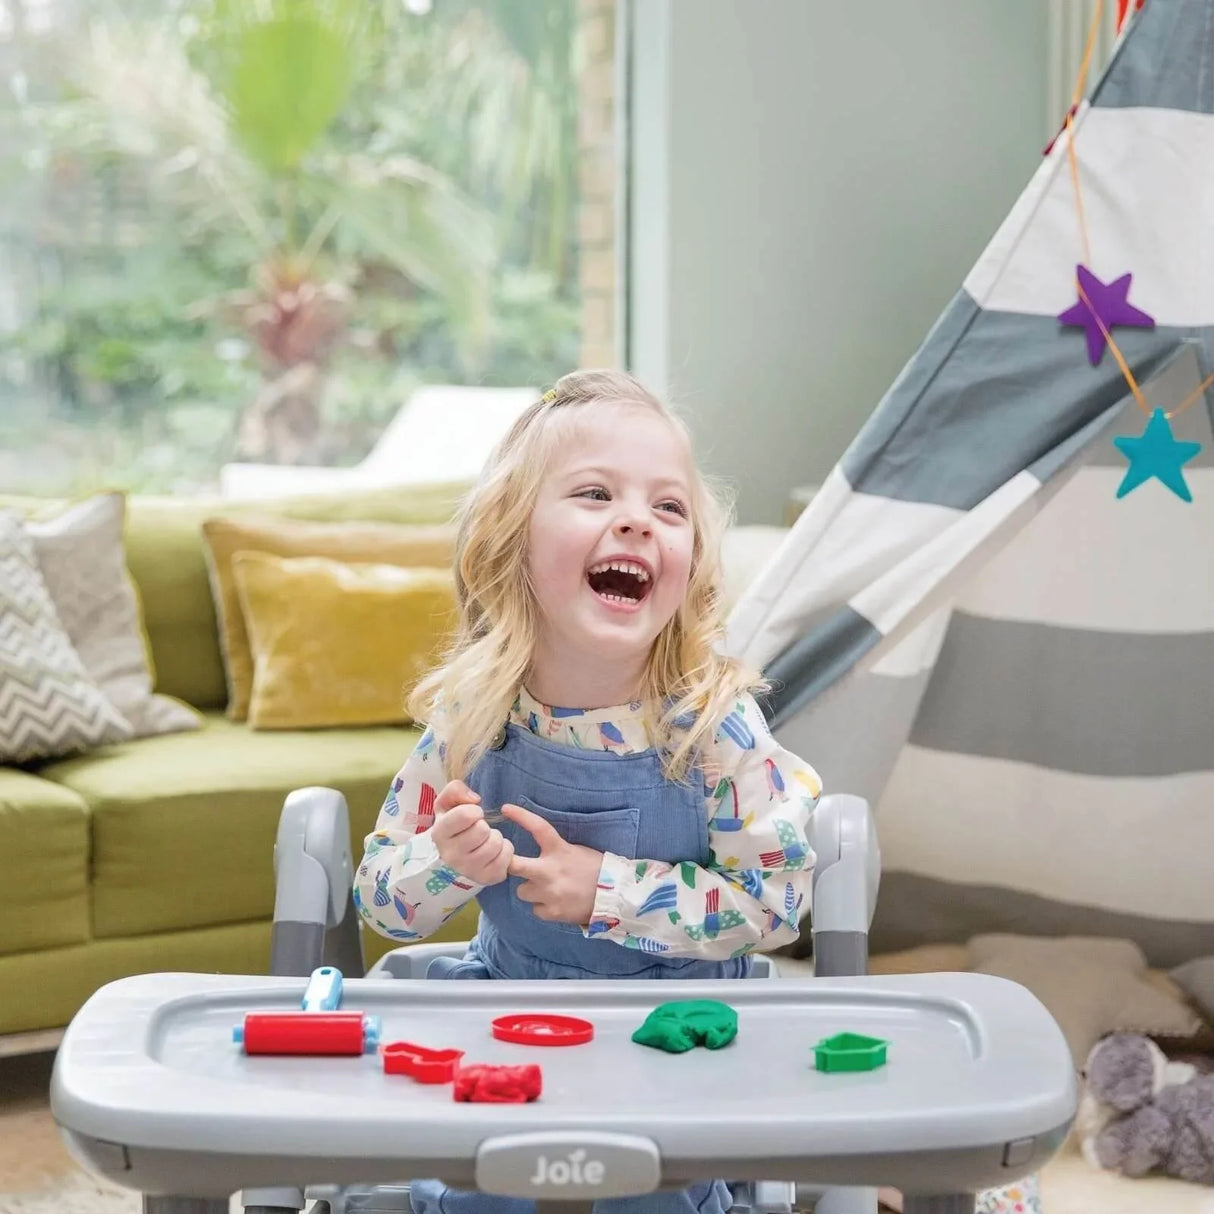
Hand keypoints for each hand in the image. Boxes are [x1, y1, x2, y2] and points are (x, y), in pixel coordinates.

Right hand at [431, 780, 513, 884]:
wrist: (454, 857)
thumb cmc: (454, 826)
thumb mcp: (447, 803)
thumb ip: (455, 790)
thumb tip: (475, 799)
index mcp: (439, 834)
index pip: (465, 815)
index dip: (474, 811)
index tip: (473, 816)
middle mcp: (451, 855)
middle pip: (482, 829)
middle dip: (484, 825)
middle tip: (478, 831)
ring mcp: (468, 870)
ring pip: (496, 843)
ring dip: (496, 837)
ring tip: (485, 841)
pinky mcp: (485, 879)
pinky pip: (507, 859)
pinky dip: (505, 851)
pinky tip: (493, 853)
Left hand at [502, 804, 602, 927]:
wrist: (614, 897)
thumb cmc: (596, 870)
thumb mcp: (576, 851)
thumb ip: (555, 851)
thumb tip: (537, 852)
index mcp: (559, 850)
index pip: (538, 827)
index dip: (521, 816)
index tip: (506, 809)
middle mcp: (550, 871)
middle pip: (515, 866)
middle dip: (506, 864)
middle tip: (506, 864)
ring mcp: (549, 893)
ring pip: (522, 891)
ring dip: (531, 890)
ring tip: (547, 890)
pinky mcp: (551, 912)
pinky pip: (535, 909)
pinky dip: (542, 907)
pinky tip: (555, 903)